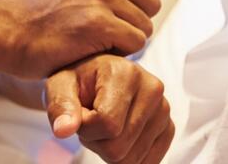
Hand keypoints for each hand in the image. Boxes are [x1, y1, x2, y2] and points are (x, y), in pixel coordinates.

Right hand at [0, 0, 168, 78]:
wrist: (10, 32)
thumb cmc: (43, 13)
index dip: (129, 5)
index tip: (99, 11)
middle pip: (152, 5)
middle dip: (130, 22)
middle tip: (95, 27)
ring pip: (145, 27)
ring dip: (123, 40)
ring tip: (90, 37)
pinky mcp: (99, 22)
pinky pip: (135, 44)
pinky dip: (117, 52)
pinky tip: (90, 47)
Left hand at [45, 55, 174, 163]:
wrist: (95, 79)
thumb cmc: (77, 82)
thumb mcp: (60, 86)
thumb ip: (60, 106)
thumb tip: (64, 129)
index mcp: (126, 73)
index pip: (107, 124)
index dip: (85, 129)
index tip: (80, 114)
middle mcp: (152, 88)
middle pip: (118, 146)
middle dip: (96, 141)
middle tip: (92, 120)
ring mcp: (163, 110)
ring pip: (131, 159)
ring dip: (110, 149)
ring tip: (105, 125)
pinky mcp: (168, 128)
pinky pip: (147, 162)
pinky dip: (127, 156)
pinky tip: (120, 134)